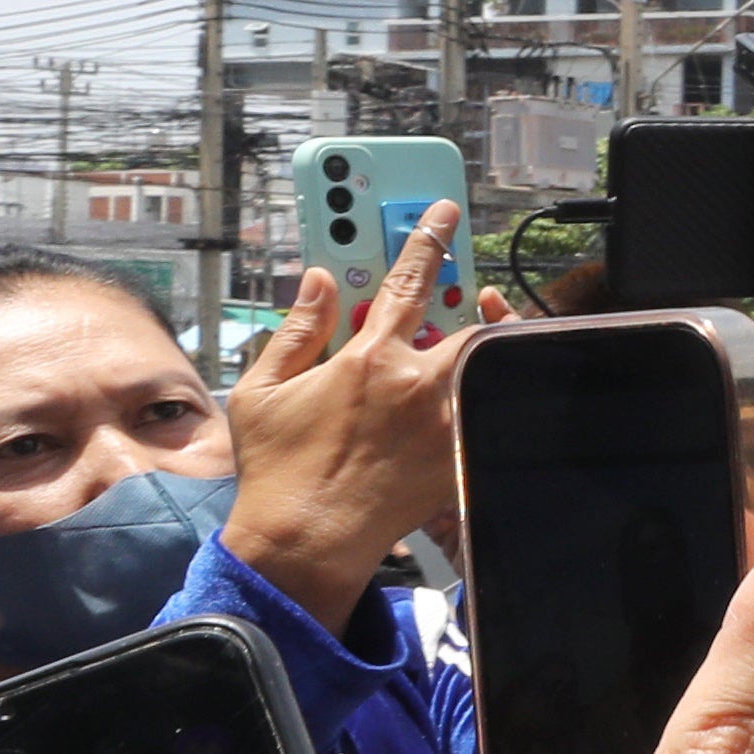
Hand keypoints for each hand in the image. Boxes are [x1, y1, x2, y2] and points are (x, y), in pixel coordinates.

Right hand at [222, 203, 478, 625]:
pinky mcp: (462, 457)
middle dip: (474, 300)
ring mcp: (447, 423)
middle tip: (470, 286)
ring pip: (488, 365)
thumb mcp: (264, 390)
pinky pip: (490, 410)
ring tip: (470, 339)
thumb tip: (321, 280)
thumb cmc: (278, 470)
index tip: (444, 212)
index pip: (408, 281)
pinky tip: (472, 393)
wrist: (307, 542)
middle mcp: (418, 385)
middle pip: (472, 322)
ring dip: (484, 346)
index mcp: (369, 360)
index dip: (428, 239)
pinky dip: (488, 393)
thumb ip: (297, 328)